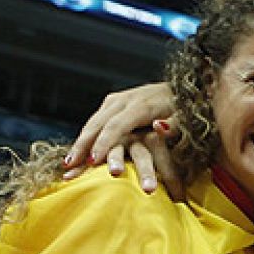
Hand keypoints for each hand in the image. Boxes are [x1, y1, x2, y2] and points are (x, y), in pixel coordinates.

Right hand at [62, 83, 182, 197]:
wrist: (182, 88)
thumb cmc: (185, 108)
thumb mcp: (184, 116)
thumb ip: (174, 124)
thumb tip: (159, 127)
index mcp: (140, 105)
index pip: (116, 125)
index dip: (104, 144)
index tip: (94, 162)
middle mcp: (124, 100)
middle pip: (98, 123)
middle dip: (84, 144)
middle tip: (71, 165)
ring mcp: (116, 101)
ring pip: (93, 122)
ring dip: (80, 142)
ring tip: (69, 163)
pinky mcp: (113, 104)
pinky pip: (96, 122)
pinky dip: (86, 138)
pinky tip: (77, 153)